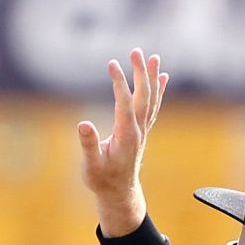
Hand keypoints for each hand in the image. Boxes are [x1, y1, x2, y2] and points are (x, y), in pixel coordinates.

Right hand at [76, 48, 166, 236]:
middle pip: (143, 96)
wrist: (119, 192)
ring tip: (153, 57)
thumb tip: (83, 124)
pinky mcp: (141, 130)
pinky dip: (158, 90)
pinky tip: (161, 76)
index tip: (111, 64)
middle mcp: (138, 130)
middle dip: (141, 73)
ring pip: (151, 99)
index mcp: (126, 136)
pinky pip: (153, 106)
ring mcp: (142, 129)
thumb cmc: (102, 179)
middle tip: (137, 52)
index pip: (125, 103)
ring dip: (152, 77)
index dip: (119, 83)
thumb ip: (88, 145)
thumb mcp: (91, 166)